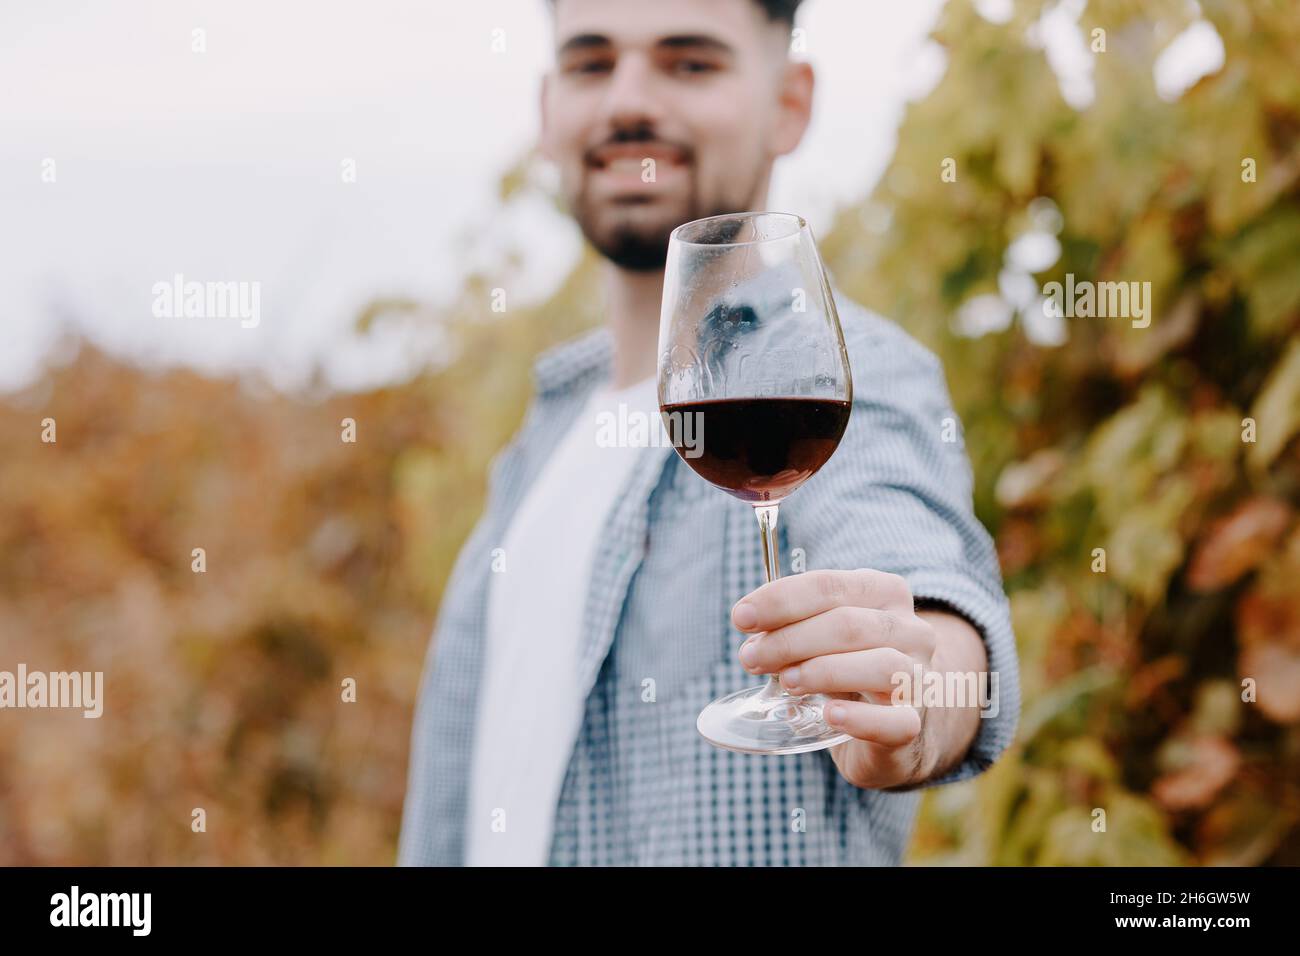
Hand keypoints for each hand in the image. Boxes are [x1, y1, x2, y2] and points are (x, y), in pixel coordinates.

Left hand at [732, 568, 981, 789]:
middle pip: (849, 624)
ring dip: (823, 671)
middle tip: (750, 658)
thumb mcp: (820, 634)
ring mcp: (918, 678)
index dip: (781, 600)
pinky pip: (896, 722)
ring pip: (880, 665)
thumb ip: (791, 626)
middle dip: (790, 639)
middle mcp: (910, 630)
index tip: (741, 618)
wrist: (889, 720)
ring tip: (785, 682)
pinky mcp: (914, 724)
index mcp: (884, 593)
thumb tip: (751, 632)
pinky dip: (860, 718)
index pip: (829, 586)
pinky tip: (829, 715)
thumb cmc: (846, 664)